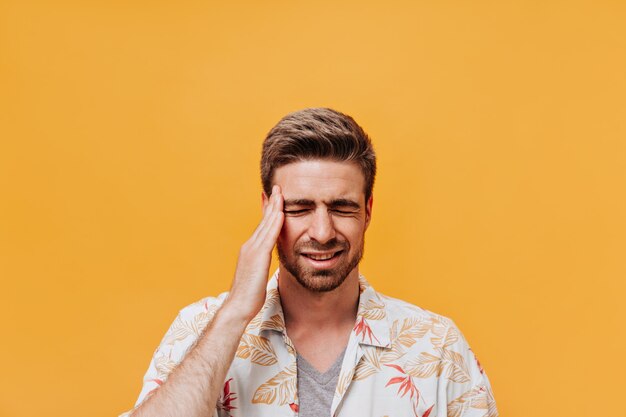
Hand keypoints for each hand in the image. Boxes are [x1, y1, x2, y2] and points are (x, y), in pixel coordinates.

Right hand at [225, 185, 283, 321]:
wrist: (238, 307)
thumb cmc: (248, 297)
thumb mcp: (257, 276)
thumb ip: (261, 266)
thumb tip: (265, 265)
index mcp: (250, 251)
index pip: (261, 227)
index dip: (267, 212)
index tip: (273, 200)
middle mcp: (249, 246)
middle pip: (263, 220)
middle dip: (271, 203)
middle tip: (276, 188)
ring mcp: (252, 250)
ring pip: (266, 224)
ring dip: (274, 207)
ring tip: (280, 192)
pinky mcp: (257, 256)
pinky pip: (269, 236)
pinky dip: (275, 222)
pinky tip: (281, 212)